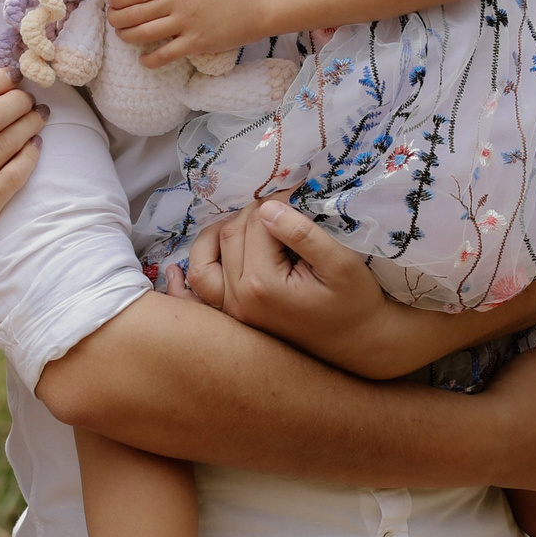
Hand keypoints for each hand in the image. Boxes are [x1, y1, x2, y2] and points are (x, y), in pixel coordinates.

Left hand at [106, 0, 274, 66]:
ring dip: (127, 36)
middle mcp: (176, 0)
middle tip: (113, 21)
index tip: (112, 3)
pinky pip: (163, 55)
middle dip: (116, 19)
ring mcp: (186, 23)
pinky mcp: (195, 43)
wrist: (257, 4)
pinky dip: (148, 60)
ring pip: (142, 33)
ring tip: (123, 36)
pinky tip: (143, 60)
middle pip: (133, 13)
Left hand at [177, 199, 387, 356]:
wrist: (362, 345)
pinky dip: (186, 282)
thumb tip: (268, 207)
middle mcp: (238, 301)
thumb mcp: (340, 263)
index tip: (298, 191)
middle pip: (230, 236)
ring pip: (203, 263)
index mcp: (262, 284)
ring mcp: (233, 314)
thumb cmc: (357, 303)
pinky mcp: (235, 321)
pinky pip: (198, 298)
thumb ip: (302, 233)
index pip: (256, 223)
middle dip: (253, 214)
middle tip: (282, 204)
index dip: (278, 201)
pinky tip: (173, 272)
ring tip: (243, 222)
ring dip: (217, 236)